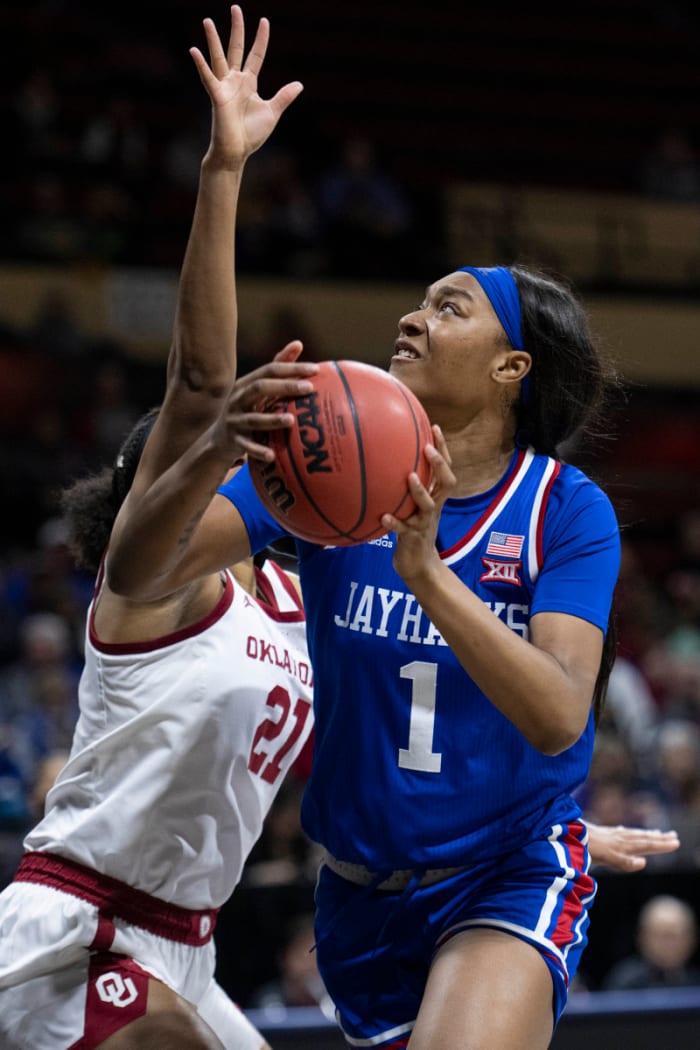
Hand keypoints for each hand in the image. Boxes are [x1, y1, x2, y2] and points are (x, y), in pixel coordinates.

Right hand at [190, 5, 302, 167]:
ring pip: (219, 58)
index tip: (264, 21)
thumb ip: (284, 97)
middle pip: (236, 49)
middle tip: (236, 7)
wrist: (236, 152)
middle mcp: (235, 81)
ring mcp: (225, 87)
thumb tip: (299, 84)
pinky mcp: (217, 97)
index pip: (256, 55)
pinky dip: (201, 65)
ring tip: (208, 21)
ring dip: (213, 40)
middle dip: (237, 29)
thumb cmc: (251, 135)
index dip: (260, 39)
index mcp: (249, 83)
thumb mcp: (272, 112)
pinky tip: (194, 50)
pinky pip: (208, 78)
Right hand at [211, 342, 317, 463]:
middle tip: (309, 388)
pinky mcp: (234, 441)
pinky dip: (258, 451)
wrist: (217, 440)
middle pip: (260, 388)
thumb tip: (298, 343)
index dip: (292, 368)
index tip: (316, 369)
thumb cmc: (247, 409)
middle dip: (285, 386)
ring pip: (254, 419)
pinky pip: (246, 447)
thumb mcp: (258, 389)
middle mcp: (238, 399)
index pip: (270, 370)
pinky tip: (273, 456)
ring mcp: (234, 420)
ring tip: (291, 420)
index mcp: (246, 384)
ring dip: (272, 419)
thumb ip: (278, 368)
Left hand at [381, 424, 454, 583]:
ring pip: (427, 506)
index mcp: (434, 498)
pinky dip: (394, 523)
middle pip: (446, 483)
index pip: (444, 469)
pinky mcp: (412, 539)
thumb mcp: (410, 507)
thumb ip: (402, 488)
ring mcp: (424, 523)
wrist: (418, 566)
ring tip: (410, 477)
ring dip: (420, 491)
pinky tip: (384, 517)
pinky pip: (403, 530)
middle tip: (428, 448)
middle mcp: (433, 508)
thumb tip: (379, 461)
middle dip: (440, 464)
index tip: (434, 427)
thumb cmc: (410, 531)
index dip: (443, 449)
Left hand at [587, 822, 679, 871]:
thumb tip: (643, 863)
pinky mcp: (599, 833)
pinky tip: (625, 831)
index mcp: (620, 846)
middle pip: (641, 838)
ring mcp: (608, 835)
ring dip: (646, 835)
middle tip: (674, 837)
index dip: (660, 845)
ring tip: (658, 834)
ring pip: (632, 834)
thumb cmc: (582, 849)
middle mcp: (617, 839)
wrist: (564, 833)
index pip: (645, 845)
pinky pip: (618, 832)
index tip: (675, 843)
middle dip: (658, 839)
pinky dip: (627, 832)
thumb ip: (623, 862)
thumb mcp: (603, 858)